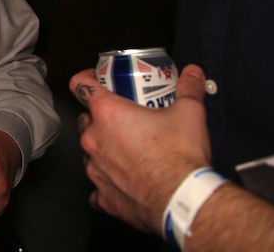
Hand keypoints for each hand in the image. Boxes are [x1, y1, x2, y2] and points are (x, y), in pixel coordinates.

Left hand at [70, 64, 211, 234]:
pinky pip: (98, 185)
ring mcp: (95, 168)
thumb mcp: (189, 113)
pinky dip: (108, 181)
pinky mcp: (103, 195)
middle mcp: (94, 139)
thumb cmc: (180, 157)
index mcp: (108, 113)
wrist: (183, 199)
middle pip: (87, 119)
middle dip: (102, 117)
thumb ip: (188, 88)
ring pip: (91, 152)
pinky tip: (124, 181)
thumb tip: (192, 73)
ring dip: (105, 148)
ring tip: (129, 151)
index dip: (86, 78)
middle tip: (125, 119)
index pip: (81, 85)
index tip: (94, 79)